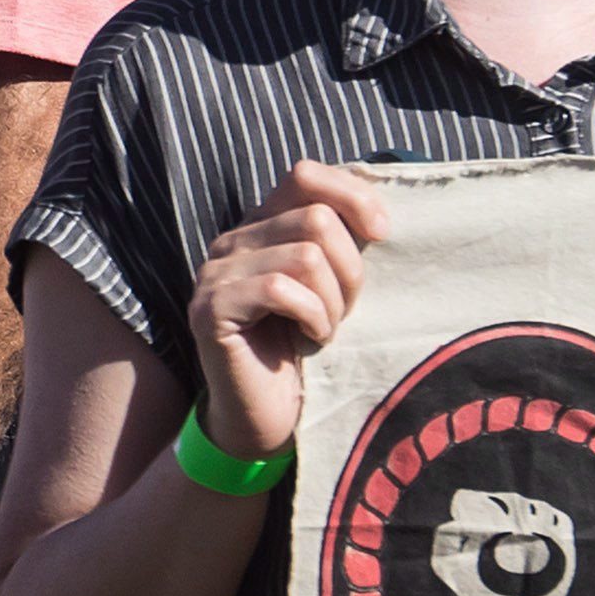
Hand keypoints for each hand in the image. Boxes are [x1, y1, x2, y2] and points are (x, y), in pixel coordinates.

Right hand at [181, 160, 391, 459]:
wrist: (268, 420)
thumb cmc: (308, 351)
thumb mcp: (335, 286)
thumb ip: (344, 241)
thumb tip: (379, 203)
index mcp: (263, 226)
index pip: (305, 175)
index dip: (352, 196)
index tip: (383, 234)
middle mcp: (233, 240)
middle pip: (316, 218)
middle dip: (349, 269)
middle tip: (344, 311)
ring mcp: (216, 272)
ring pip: (304, 255)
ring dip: (332, 301)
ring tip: (324, 329)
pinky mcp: (211, 307)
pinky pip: (279, 290)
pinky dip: (312, 317)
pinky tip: (310, 339)